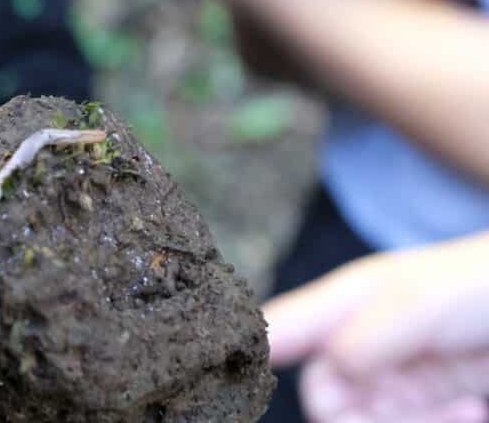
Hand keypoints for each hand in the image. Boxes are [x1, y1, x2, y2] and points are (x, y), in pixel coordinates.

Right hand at [264, 231, 488, 422]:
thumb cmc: (485, 280)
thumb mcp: (426, 295)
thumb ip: (373, 329)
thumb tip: (336, 370)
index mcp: (347, 303)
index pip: (280, 330)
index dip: (244, 351)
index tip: (227, 375)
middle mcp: (363, 341)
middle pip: (326, 399)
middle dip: (359, 417)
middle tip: (411, 412)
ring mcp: (398, 374)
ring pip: (364, 420)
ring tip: (464, 407)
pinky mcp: (431, 401)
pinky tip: (470, 408)